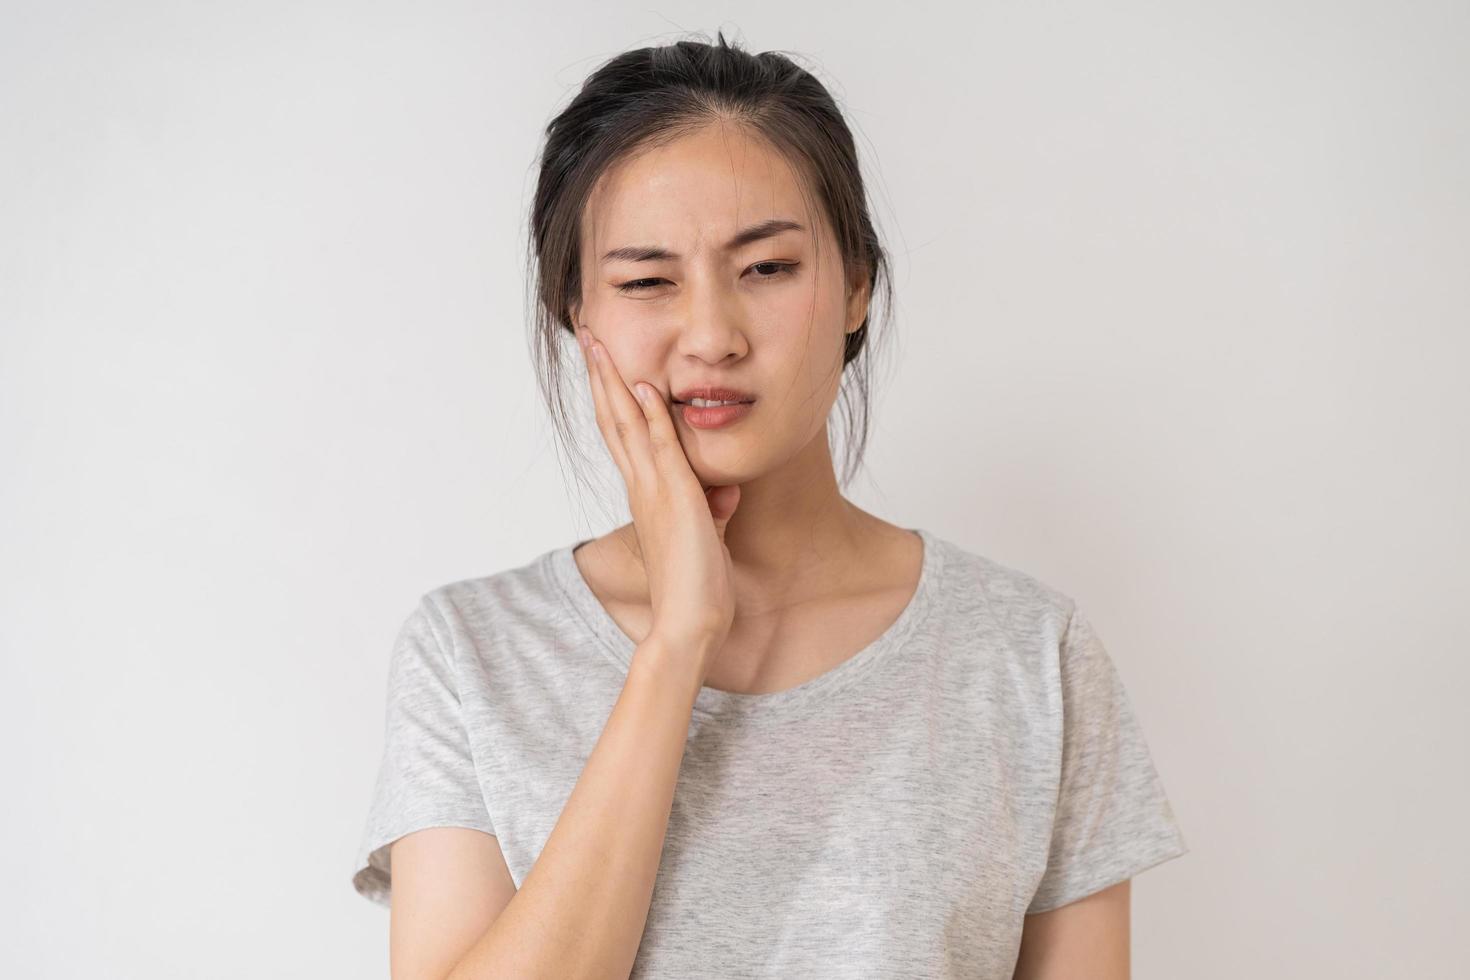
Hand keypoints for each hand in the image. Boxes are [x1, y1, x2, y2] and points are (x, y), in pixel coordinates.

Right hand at [576, 324, 741, 684]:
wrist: (690, 625)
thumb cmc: (698, 588)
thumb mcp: (708, 536)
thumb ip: (712, 509)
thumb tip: (725, 491)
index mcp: (646, 494)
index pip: (623, 432)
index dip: (611, 394)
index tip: (602, 360)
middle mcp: (642, 486)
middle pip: (612, 416)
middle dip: (600, 373)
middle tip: (585, 333)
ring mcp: (654, 490)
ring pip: (625, 423)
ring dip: (612, 379)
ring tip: (598, 342)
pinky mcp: (675, 499)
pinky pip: (659, 447)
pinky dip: (649, 415)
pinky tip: (643, 385)